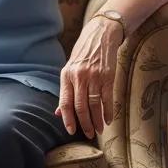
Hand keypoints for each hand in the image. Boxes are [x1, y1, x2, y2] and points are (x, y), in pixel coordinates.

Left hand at [53, 16, 118, 138]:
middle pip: (80, 107)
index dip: (67, 118)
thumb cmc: (84, 52)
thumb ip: (66, 90)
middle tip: (88, 134)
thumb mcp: (70, 67)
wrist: (101, 33)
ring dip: (97, 120)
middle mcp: (79, 76)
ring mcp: (94, 76)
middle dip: (84, 123)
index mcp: (66, 75)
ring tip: (99, 130)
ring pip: (94, 105)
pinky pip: (107, 99)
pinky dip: (108, 111)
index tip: (71, 130)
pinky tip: (108, 119)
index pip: (65, 102)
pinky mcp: (108, 76)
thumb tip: (59, 112)